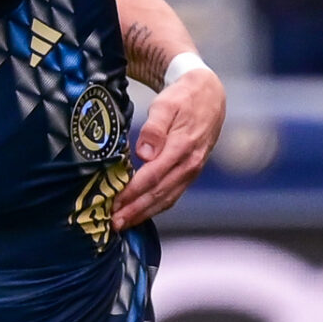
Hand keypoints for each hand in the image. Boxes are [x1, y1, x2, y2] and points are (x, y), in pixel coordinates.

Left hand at [113, 66, 226, 229]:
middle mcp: (189, 164)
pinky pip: (173, 195)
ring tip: (122, 224)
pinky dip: (156, 208)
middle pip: (159, 193)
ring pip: (166, 199)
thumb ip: (155, 128)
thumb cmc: (183, 98)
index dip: (132, 193)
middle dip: (134, 211)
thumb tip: (144, 153)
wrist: (209, 96)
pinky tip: (141, 214)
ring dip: (144, 214)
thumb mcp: (166, 104)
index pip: (153, 177)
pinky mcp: (191, 173)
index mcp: (182, 147)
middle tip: (112, 225)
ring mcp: (192, 171)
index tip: (113, 204)